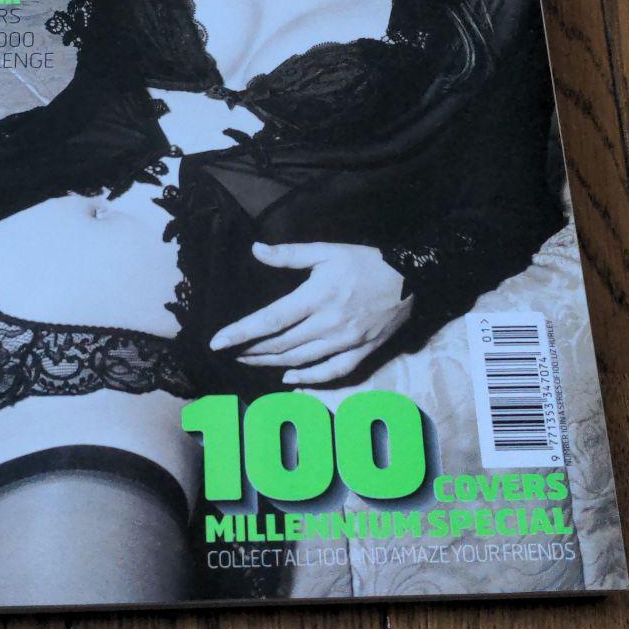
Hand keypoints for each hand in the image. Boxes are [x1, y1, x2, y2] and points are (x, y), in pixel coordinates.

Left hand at [209, 241, 410, 385]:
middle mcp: (328, 324)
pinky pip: (330, 372)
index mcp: (316, 297)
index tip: (216, 342)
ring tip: (249, 360)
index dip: (240, 332)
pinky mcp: (362, 352)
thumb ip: (289, 254)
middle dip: (250, 350)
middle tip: (229, 351)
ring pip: (300, 360)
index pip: (269, 320)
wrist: (412, 277)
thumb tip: (256, 250)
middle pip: (280, 345)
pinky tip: (288, 378)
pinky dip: (307, 378)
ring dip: (270, 363)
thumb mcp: (326, 250)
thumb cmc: (365, 261)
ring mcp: (345, 342)